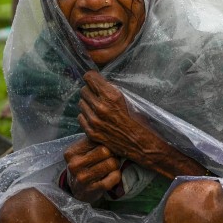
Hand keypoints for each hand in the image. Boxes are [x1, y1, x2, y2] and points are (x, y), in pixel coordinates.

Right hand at [63, 136, 120, 202]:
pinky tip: (112, 176)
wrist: (78, 190)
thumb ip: (92, 140)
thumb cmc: (84, 166)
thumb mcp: (82, 151)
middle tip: (112, 157)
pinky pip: (114, 177)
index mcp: (71, 152)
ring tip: (112, 166)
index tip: (108, 147)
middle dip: (112, 153)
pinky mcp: (92, 189)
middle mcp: (74, 165)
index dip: (106, 142)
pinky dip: (117, 175)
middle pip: (105, 151)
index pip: (96, 139)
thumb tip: (112, 132)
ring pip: (111, 164)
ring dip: (116, 164)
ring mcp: (82, 178)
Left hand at [78, 71, 211, 178]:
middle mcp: (101, 107)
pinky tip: (96, 118)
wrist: (141, 145)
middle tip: (98, 95)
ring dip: (88, 104)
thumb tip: (99, 82)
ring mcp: (94, 121)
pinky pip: (80, 117)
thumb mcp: (129, 99)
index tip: (94, 80)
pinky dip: (86, 116)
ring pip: (81, 103)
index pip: (89, 77)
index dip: (92, 78)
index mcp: (111, 96)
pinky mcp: (91, 132)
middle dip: (90, 91)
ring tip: (98, 107)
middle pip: (83, 90)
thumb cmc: (140, 121)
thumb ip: (112, 90)